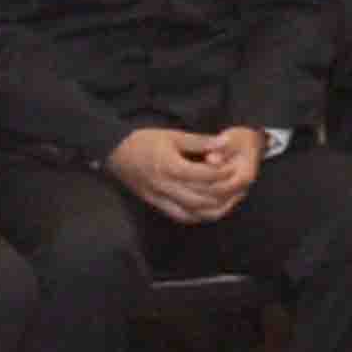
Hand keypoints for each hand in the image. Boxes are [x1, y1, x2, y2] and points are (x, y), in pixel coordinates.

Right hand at [107, 121, 236, 220]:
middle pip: (199, 197)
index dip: (222, 173)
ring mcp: (158, 197)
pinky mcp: (154, 203)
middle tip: (237, 186)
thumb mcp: (173, 135)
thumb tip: (225, 141)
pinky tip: (208, 209)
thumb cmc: (144, 141)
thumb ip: (200, 141)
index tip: (234, 167)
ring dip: (212, 209)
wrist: (115, 152)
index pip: (202, 175)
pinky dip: (196, 216)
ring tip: (228, 200)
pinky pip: (178, 216)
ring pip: (190, 212)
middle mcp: (164, 185)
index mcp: (169, 166)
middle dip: (221, 193)